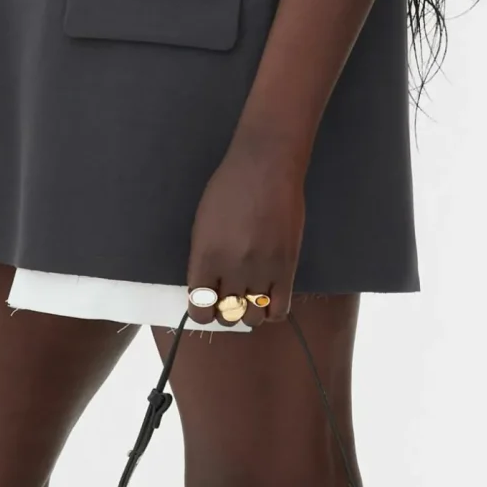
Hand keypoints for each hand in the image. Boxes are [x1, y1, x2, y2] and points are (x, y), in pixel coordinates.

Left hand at [184, 132, 305, 325]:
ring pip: (253, 318)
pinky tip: (268, 297)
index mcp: (205, 258)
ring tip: (250, 298)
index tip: (207, 304)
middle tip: (229, 298)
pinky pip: (280, 310)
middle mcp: (232, 270)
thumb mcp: (202, 224)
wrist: (266, 167)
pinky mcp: (287, 268)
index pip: (199, 309)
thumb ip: (203, 259)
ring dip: (249, 313)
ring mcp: (262, 271)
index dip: (202, 312)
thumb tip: (207, 288)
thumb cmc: (228, 188)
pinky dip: (272, 311)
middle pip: (226, 316)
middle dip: (225, 312)